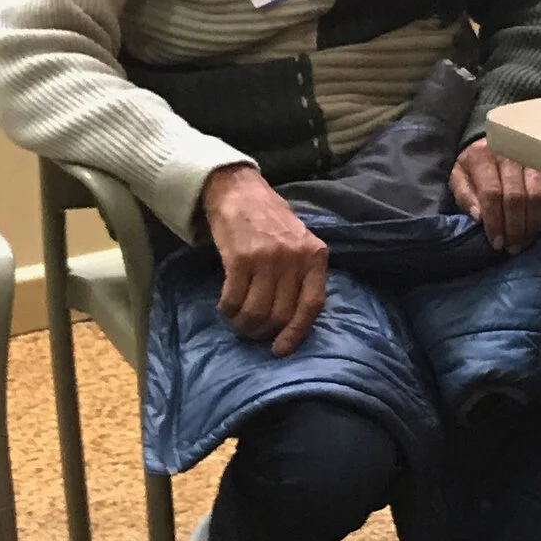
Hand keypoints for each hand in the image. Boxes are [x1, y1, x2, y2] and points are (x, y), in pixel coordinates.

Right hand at [201, 164, 328, 356]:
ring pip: (257, 310)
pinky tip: (226, 308)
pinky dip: (228, 310)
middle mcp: (294, 258)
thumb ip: (303, 273)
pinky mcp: (240, 257)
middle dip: (264, 331)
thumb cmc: (271, 221)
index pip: (312, 305)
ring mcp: (267, 258)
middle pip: (281, 313)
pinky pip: (234, 298)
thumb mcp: (300, 242)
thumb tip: (294, 318)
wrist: (240, 191)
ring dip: (244, 324)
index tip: (281, 349)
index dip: (297, 332)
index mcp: (315, 256)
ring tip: (238, 322)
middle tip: (252, 332)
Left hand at [450, 139, 540, 253]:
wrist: (495, 142)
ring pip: (538, 196)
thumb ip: (465, 195)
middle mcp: (511, 155)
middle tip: (513, 247)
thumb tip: (480, 217)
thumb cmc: (475, 165)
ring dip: (533, 224)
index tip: (497, 243)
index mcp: (483, 156)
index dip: (496, 221)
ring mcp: (534, 160)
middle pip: (517, 197)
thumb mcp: (459, 176)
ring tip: (526, 241)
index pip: (492, 193)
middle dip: (515, 228)